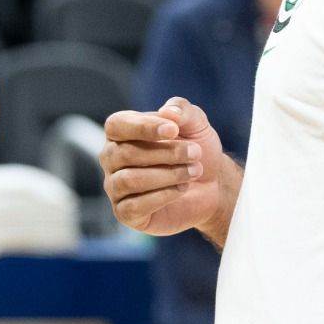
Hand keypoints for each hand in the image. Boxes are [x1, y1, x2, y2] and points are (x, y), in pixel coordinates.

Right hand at [99, 98, 236, 239]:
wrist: (212, 185)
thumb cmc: (196, 150)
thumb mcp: (196, 124)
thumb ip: (182, 110)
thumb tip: (167, 113)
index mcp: (121, 132)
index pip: (117, 125)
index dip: (143, 128)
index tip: (174, 130)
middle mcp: (111, 159)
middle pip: (124, 154)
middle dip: (165, 153)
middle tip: (195, 153)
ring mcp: (115, 187)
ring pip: (129, 180)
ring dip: (167, 175)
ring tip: (193, 171)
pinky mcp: (126, 213)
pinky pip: (135, 206)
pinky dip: (163, 196)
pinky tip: (182, 189)